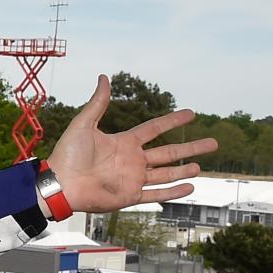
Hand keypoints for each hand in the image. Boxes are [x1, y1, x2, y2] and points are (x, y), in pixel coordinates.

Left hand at [46, 75, 217, 213]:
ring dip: (184, 170)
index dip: (173, 120)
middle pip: (168, 152)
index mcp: (123, 142)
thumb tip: (104, 77)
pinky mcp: (129, 196)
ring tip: (201, 166)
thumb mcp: (84, 124)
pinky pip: (155, 194)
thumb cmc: (67, 155)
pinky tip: (190, 187)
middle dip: (190, 148)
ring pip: (166, 174)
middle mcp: (131, 160)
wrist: (60, 184)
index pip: (155, 129)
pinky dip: (173, 192)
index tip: (191, 113)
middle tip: (213, 143)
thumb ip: (98, 103)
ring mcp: (132, 179)